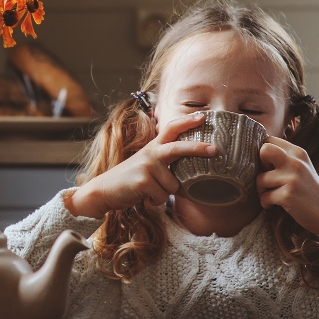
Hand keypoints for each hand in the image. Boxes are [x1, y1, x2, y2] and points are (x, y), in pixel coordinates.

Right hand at [67, 112, 216, 218]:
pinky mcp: (143, 181)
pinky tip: (143, 196)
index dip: (187, 121)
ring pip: (174, 185)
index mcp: (153, 147)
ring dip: (164, 193)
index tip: (203, 116)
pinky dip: (155, 201)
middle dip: (197, 148)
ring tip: (149, 190)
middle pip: (178, 148)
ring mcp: (147, 166)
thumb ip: (164, 163)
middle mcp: (151, 153)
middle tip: (215, 149)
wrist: (104, 190)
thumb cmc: (130, 181)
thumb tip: (187, 174)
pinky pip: (163, 196)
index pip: (171, 129)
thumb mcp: (146, 165)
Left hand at [255, 137, 318, 259]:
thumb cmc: (309, 191)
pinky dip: (266, 203)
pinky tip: (275, 205)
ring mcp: (293, 178)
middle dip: (259, 165)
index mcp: (298, 152)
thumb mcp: (300, 168)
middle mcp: (296, 162)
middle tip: (267, 177)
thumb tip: (257, 153)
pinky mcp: (288, 194)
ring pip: (260, 179)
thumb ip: (283, 159)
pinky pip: (264, 197)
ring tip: (274, 196)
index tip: (269, 167)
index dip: (263, 154)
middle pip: (264, 150)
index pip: (269, 140)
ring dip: (262, 191)